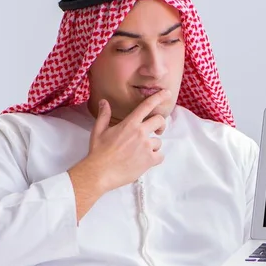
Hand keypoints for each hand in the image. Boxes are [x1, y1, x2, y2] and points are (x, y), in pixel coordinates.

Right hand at [67, 90, 169, 220]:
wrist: (100, 172)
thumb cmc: (98, 152)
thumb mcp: (98, 131)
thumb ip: (104, 115)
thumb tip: (104, 102)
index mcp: (129, 124)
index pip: (147, 106)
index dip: (158, 97)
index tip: (166, 93)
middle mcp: (140, 133)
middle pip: (159, 121)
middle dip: (160, 125)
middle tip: (157, 130)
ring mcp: (146, 147)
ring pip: (158, 142)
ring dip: (153, 146)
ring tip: (141, 153)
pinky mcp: (149, 160)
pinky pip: (160, 156)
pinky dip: (156, 158)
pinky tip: (146, 161)